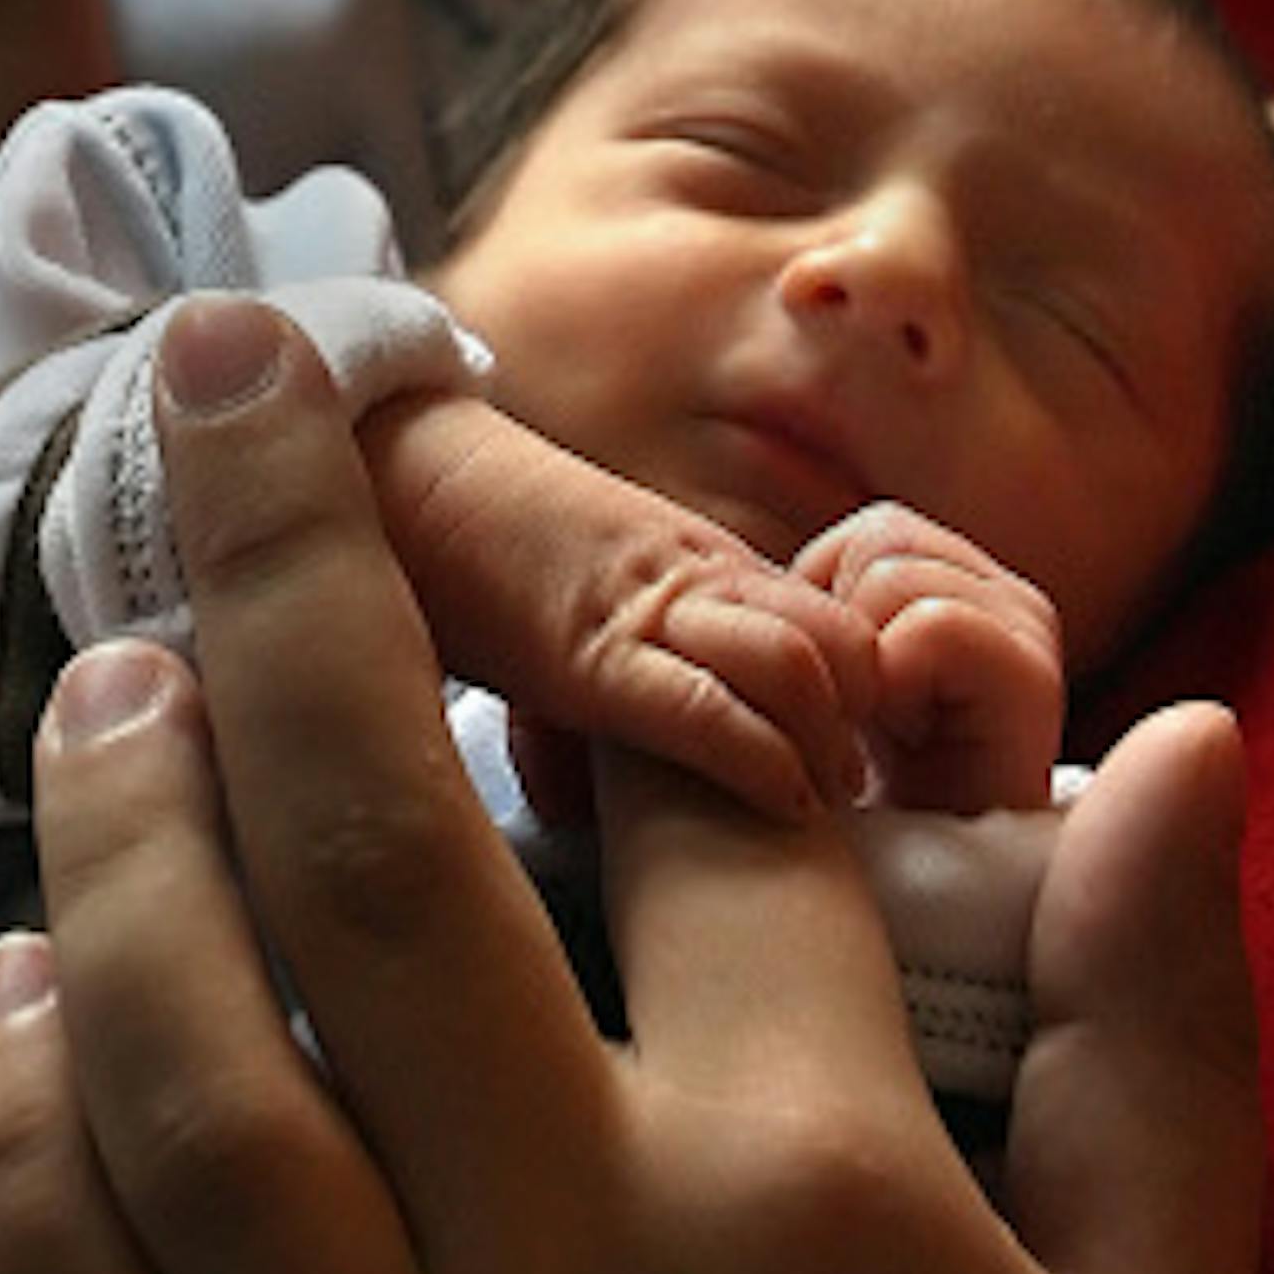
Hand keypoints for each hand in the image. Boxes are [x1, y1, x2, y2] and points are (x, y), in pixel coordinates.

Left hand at [0, 296, 1260, 1273]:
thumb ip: (1160, 1052)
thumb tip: (1177, 747)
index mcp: (812, 1202)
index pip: (700, 814)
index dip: (638, 627)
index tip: (541, 491)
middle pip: (378, 849)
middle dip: (282, 563)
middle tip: (211, 364)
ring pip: (178, 1056)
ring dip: (115, 827)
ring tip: (101, 668)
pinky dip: (25, 1124)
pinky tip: (21, 989)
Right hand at [363, 388, 876, 816]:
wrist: (396, 469)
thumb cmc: (473, 542)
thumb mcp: (583, 601)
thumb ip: (625, 666)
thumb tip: (608, 788)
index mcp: (701, 567)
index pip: (838, 623)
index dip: (871, 695)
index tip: (870, 759)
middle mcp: (696, 580)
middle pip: (850, 640)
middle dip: (877, 723)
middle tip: (874, 794)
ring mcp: (648, 611)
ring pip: (805, 665)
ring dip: (834, 745)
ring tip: (834, 805)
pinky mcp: (589, 653)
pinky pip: (708, 706)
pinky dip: (762, 762)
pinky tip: (787, 804)